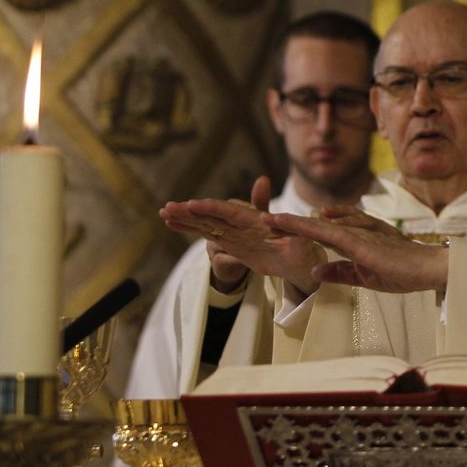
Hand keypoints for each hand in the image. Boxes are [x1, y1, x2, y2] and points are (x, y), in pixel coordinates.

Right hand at [160, 175, 325, 294]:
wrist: (300, 262)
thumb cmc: (303, 252)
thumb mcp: (302, 246)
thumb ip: (294, 235)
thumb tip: (282, 225)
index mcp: (257, 220)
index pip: (231, 212)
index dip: (212, 208)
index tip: (193, 204)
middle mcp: (243, 223)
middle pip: (213, 214)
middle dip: (191, 211)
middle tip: (168, 207)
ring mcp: (234, 232)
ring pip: (205, 222)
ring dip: (185, 218)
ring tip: (163, 213)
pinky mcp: (229, 241)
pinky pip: (206, 232)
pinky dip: (189, 228)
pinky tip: (172, 224)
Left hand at [265, 212, 448, 293]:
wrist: (428, 269)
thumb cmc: (404, 271)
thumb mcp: (364, 276)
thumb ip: (339, 272)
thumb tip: (314, 271)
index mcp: (356, 240)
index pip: (324, 233)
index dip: (302, 230)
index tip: (280, 230)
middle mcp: (355, 232)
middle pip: (317, 225)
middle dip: (291, 223)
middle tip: (266, 219)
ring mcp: (357, 234)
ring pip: (318, 225)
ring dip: (293, 222)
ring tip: (269, 219)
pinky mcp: (359, 240)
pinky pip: (327, 232)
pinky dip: (306, 227)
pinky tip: (290, 224)